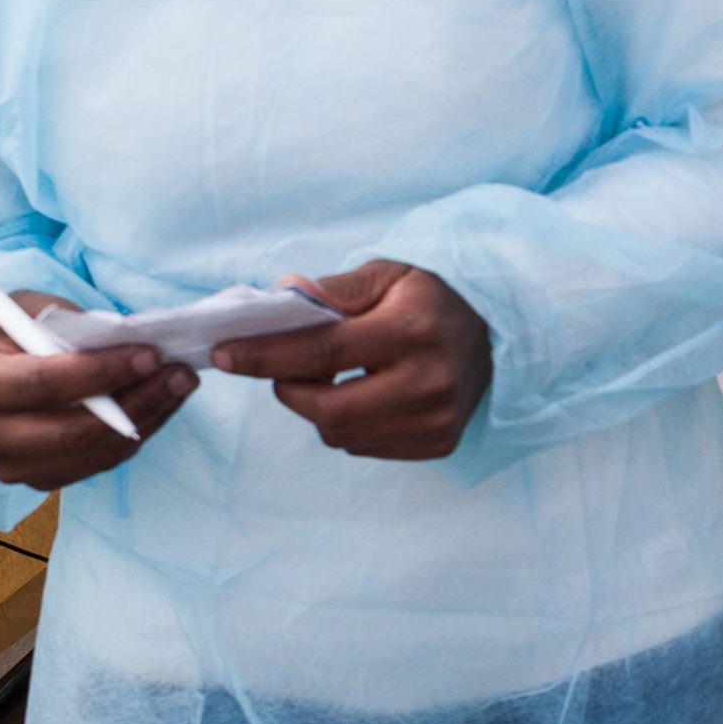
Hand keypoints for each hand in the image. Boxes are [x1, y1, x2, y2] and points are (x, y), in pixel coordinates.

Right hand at [0, 293, 195, 490]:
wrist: (2, 365)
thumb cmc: (20, 330)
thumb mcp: (35, 309)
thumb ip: (72, 326)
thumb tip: (132, 342)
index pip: (41, 384)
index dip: (100, 372)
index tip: (149, 355)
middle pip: (70, 431)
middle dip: (135, 401)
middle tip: (178, 372)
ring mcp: (11, 465)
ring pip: (94, 452)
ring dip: (147, 418)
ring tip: (180, 383)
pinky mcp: (42, 480)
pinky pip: (101, 463)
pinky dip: (138, 433)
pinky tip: (162, 403)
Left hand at [214, 260, 491, 458]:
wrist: (498, 332)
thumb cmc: (431, 298)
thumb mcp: (387, 276)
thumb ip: (333, 289)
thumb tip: (282, 293)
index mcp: (409, 330)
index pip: (321, 352)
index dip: (265, 356)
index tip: (224, 354)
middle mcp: (427, 381)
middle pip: (327, 409)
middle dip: (289, 391)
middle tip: (284, 371)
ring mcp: (436, 419)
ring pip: (342, 435)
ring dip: (319, 410)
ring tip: (331, 380)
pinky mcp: (440, 442)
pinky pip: (366, 447)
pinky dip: (350, 426)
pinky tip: (366, 397)